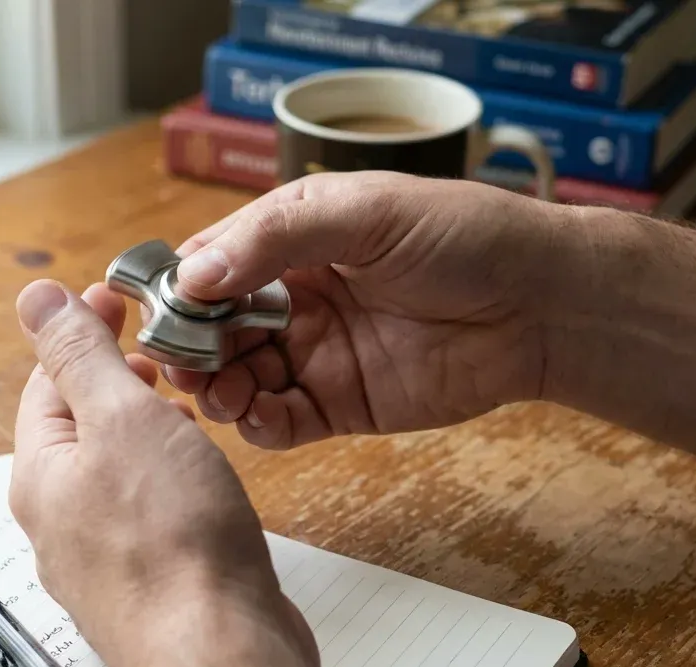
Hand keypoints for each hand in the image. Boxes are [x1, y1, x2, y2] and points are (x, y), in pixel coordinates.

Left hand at [7, 279, 316, 666]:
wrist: (216, 650)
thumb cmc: (172, 541)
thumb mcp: (121, 418)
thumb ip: (80, 355)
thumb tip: (35, 299)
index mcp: (41, 473)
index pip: (48, 380)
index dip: (84, 330)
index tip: (121, 300)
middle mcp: (59, 519)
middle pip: (78, 427)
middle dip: (117, 380)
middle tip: (163, 354)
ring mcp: (101, 558)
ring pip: (114, 472)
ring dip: (144, 429)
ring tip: (186, 409)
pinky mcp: (147, 583)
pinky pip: (145, 513)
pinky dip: (166, 478)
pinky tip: (200, 478)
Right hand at [164, 170, 566, 448]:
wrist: (539, 302)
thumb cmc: (462, 235)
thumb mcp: (363, 211)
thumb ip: (275, 237)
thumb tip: (193, 273)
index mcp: (290, 241)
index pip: (209, 264)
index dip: (177, 288)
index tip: (156, 311)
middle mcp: (294, 299)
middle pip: (213, 329)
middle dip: (190, 346)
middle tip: (183, 362)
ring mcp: (316, 354)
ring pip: (238, 378)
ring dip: (216, 388)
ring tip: (219, 392)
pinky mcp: (342, 404)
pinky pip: (282, 422)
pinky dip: (258, 425)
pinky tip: (255, 416)